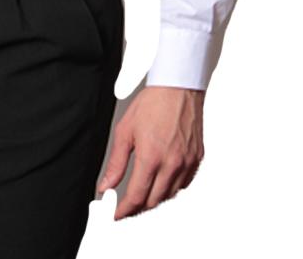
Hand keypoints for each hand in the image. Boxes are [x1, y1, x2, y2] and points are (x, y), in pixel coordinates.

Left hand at [96, 85, 204, 218]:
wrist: (178, 87)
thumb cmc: (152, 103)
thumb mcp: (125, 131)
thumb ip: (116, 162)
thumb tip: (105, 185)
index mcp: (152, 157)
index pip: (137, 197)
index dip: (124, 210)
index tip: (116, 214)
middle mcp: (172, 164)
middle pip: (154, 201)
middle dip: (138, 208)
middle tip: (125, 207)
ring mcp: (187, 163)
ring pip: (169, 195)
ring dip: (154, 199)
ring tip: (141, 195)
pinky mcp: (197, 159)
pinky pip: (184, 184)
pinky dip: (171, 188)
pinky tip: (161, 182)